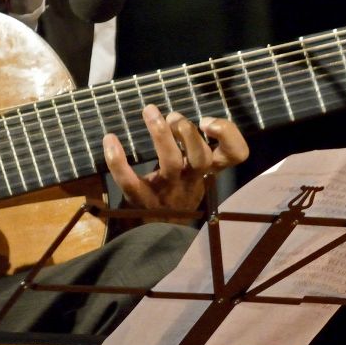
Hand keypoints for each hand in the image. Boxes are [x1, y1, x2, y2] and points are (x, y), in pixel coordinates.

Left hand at [104, 105, 248, 215]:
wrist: (156, 233)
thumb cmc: (176, 190)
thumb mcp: (192, 171)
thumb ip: (191, 147)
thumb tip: (173, 115)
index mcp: (206, 171)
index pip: (235, 154)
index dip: (228, 134)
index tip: (207, 121)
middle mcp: (192, 181)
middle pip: (200, 157)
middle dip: (188, 132)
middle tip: (173, 116)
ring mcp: (169, 192)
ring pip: (170, 164)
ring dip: (160, 135)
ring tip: (150, 111)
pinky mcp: (143, 201)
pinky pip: (131, 182)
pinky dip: (118, 160)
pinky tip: (110, 139)